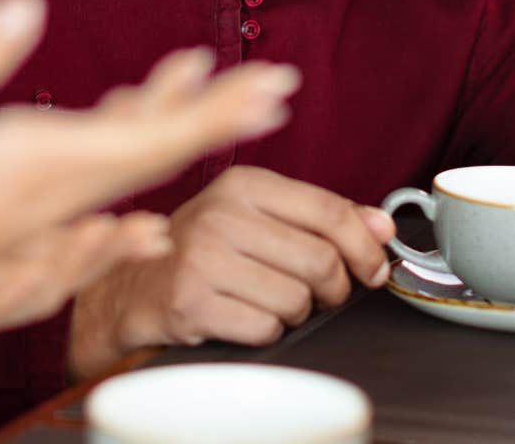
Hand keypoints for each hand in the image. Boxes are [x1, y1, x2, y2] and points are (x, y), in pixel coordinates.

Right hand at [0, 0, 299, 409]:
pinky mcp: (10, 243)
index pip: (150, 136)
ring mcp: (30, 227)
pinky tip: (144, 202)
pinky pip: (88, 216)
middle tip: (275, 89)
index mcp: (33, 167)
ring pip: (122, 179)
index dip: (214, 112)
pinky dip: (124, 192)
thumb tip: (29, 3)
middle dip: (216, 118)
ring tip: (218, 106)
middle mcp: (46, 201)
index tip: (271, 90)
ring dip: (175, 138)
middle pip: (153, 155)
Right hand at [67, 166, 395, 379]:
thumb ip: (323, 217)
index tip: (374, 270)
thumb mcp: (258, 218)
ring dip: (296, 313)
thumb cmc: (204, 251)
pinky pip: (265, 328)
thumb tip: (382, 225)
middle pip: (321, 262)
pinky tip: (243, 317)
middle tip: (318, 295)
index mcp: (243, 183)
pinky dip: (266, 332)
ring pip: (297, 300)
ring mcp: (202, 257)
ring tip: (268, 301)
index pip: (330, 213)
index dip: (365, 248)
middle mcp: (220, 213)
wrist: (131, 288)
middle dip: (331, 289)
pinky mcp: (190, 301)